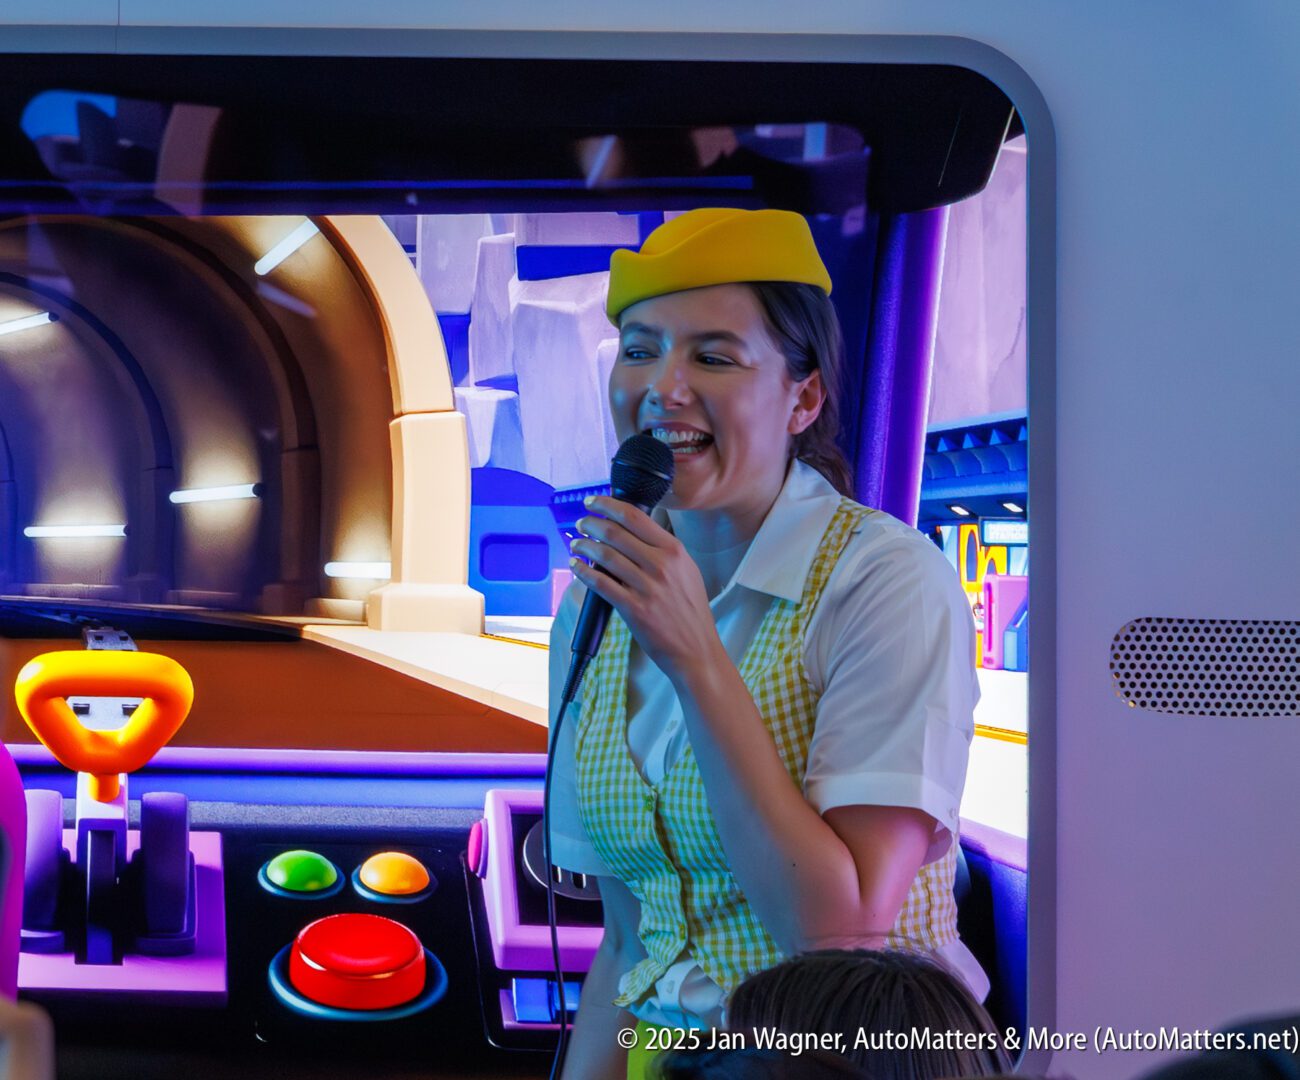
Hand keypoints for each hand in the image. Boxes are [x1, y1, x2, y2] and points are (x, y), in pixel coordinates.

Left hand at [569, 496, 720, 680]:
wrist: (697, 650)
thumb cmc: (690, 610)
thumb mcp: (687, 570)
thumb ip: (663, 550)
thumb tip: (632, 532)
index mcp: (675, 550)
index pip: (635, 516)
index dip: (608, 505)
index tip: (594, 502)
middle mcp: (661, 565)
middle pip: (615, 533)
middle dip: (591, 523)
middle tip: (581, 523)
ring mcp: (647, 587)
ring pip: (604, 556)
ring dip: (584, 546)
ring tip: (576, 544)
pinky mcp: (634, 609)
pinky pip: (600, 584)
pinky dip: (583, 572)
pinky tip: (576, 567)